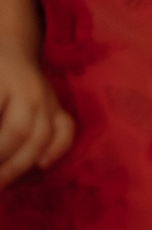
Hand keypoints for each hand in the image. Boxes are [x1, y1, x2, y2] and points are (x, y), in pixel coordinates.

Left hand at [0, 43, 74, 184]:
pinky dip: (58, 149)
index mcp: (4, 82)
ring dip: (21, 164)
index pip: (6, 127)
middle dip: (3, 163)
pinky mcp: (58, 107)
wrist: (10, 46)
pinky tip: (41, 165)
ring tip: (2, 183)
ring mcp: (48, 99)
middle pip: (21, 133)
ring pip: (44, 136)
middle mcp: (31, 91)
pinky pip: (66, 129)